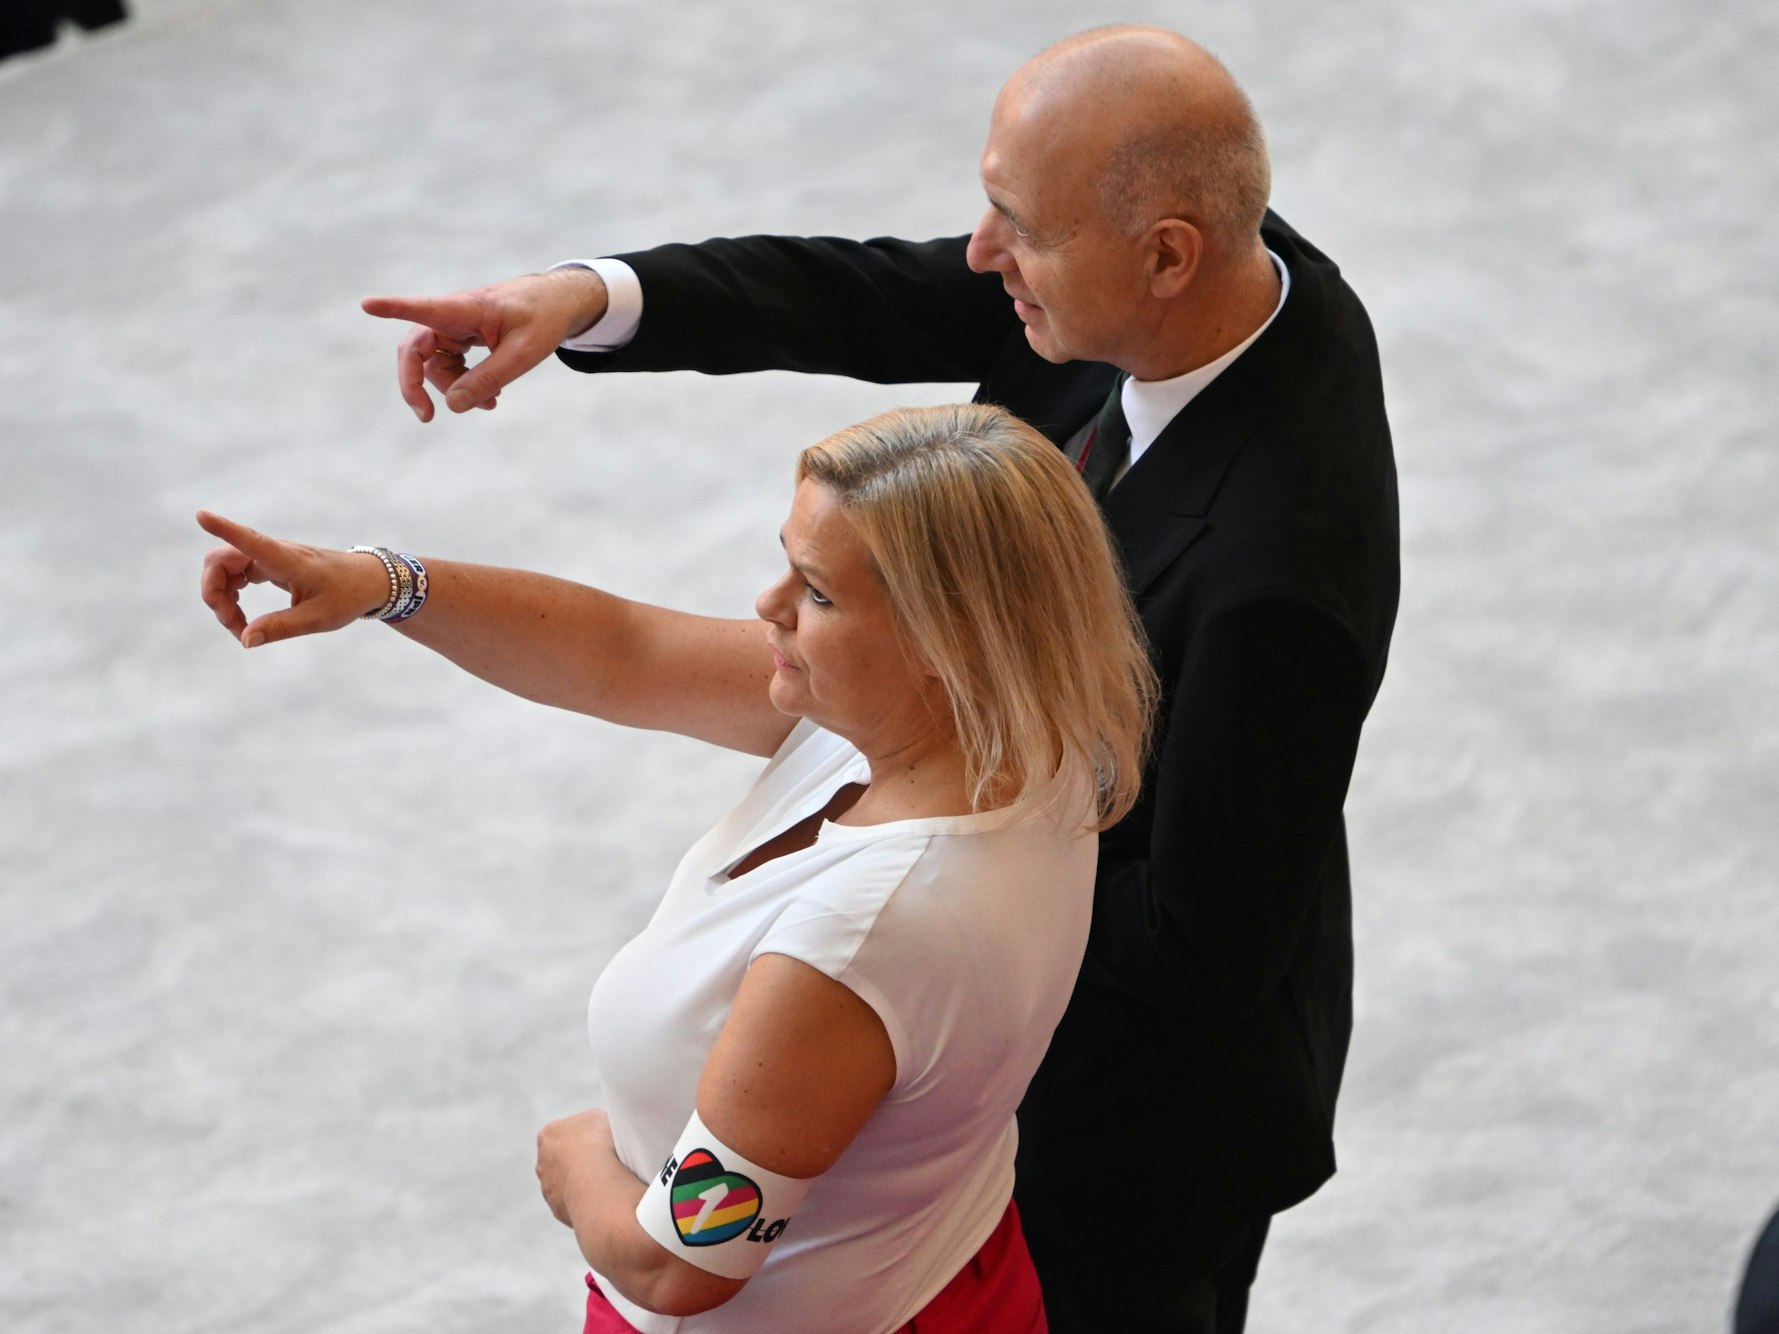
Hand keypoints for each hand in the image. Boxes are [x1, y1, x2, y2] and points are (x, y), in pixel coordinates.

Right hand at [196, 510, 388, 647]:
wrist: (370, 581)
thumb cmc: (348, 596)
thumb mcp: (318, 618)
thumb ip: (280, 628)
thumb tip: (245, 640)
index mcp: (287, 560)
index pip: (250, 540)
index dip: (223, 528)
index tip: (201, 514)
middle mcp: (274, 553)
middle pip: (221, 560)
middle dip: (214, 592)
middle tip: (235, 627)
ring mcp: (270, 557)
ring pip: (225, 568)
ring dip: (222, 597)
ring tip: (241, 627)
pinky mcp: (270, 565)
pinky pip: (236, 574)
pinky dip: (231, 595)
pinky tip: (241, 615)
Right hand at [361, 268, 609, 422]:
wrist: (559, 304)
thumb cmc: (544, 319)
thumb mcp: (523, 354)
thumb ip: (488, 379)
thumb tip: (452, 405)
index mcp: (466, 308)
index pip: (425, 308)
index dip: (394, 307)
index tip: (367, 304)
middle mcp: (453, 316)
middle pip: (415, 350)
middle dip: (415, 383)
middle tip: (425, 416)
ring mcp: (455, 327)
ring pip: (434, 364)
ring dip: (453, 388)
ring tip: (490, 404)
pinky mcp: (462, 338)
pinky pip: (450, 365)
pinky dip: (464, 384)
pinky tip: (489, 398)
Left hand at [536, 1107, 613, 1228]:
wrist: (596, 1181)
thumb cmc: (600, 1143)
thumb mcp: (599, 1117)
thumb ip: (589, 1122)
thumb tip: (592, 1128)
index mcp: (548, 1135)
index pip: (562, 1133)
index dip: (582, 1136)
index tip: (598, 1140)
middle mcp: (542, 1163)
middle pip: (560, 1160)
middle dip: (578, 1161)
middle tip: (602, 1162)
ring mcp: (548, 1188)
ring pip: (565, 1183)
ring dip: (580, 1182)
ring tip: (605, 1181)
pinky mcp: (557, 1210)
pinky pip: (572, 1204)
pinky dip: (584, 1201)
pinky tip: (601, 1198)